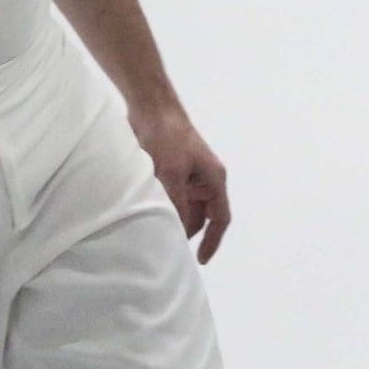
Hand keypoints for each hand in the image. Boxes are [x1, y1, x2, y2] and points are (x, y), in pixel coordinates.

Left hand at [134, 107, 231, 263]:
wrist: (151, 108)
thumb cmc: (167, 137)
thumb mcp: (172, 173)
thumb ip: (177, 203)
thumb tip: (177, 231)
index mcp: (214, 179)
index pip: (220, 218)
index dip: (213, 241)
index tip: (200, 260)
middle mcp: (204, 180)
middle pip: (200, 217)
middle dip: (186, 231)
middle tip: (168, 247)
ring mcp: (189, 177)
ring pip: (184, 208)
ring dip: (172, 218)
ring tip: (155, 231)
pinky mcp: (173, 173)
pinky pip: (172, 198)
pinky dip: (163, 207)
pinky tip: (148, 214)